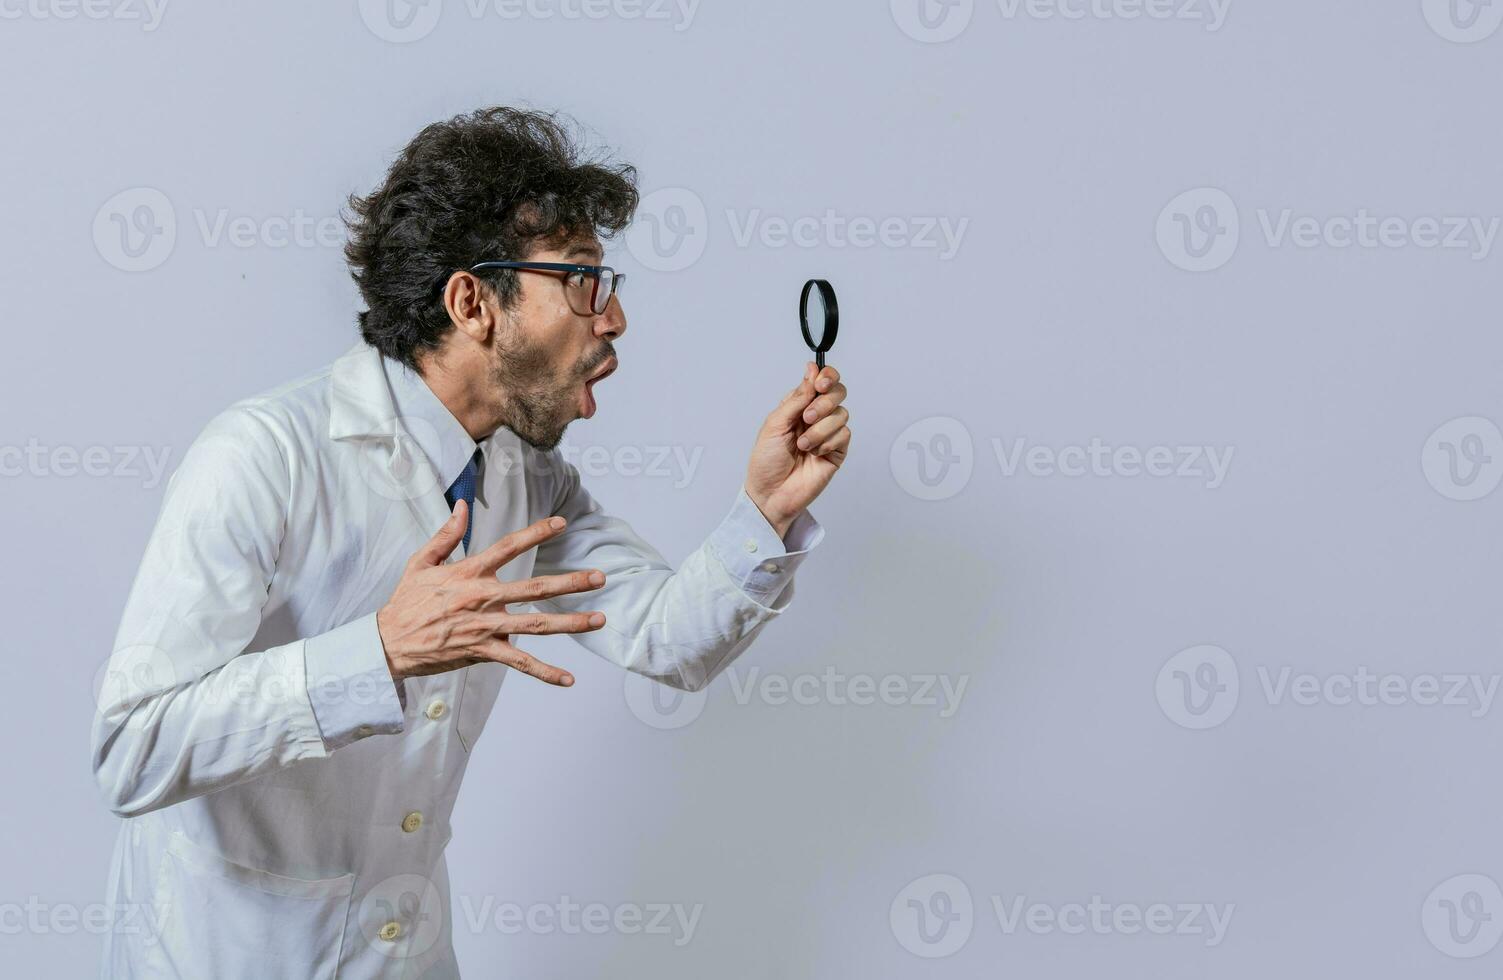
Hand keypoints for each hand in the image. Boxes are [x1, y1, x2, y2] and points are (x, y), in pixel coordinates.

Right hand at [375, 501, 606, 686]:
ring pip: (535, 625)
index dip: (536, 533)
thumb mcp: (422, 562)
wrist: (388, 643)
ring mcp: (485, 626)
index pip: (508, 547)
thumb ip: (446, 534)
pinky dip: (545, 672)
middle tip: (600, 578)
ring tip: (599, 619)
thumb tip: (461, 505)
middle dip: (570, 583)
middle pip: (534, 588)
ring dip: (570, 622)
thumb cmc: (406, 601)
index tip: (562, 523)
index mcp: (469, 572)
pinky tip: (568, 679)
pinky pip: (519, 663)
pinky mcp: (482, 651)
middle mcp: (482, 598)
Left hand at [744, 361, 849, 536]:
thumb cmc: (766, 461)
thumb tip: (811, 370)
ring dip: (820, 428)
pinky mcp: (837, 451)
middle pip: (837, 393)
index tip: (820, 383)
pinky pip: (844, 435)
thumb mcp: (775, 423)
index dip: (826, 377)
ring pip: (841, 414)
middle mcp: (815, 417)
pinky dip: (828, 442)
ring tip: (803, 444)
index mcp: (798, 406)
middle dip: (825, 402)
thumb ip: (797, 397)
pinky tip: (814, 453)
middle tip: (807, 417)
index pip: (821, 381)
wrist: (770, 493)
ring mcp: (828, 434)